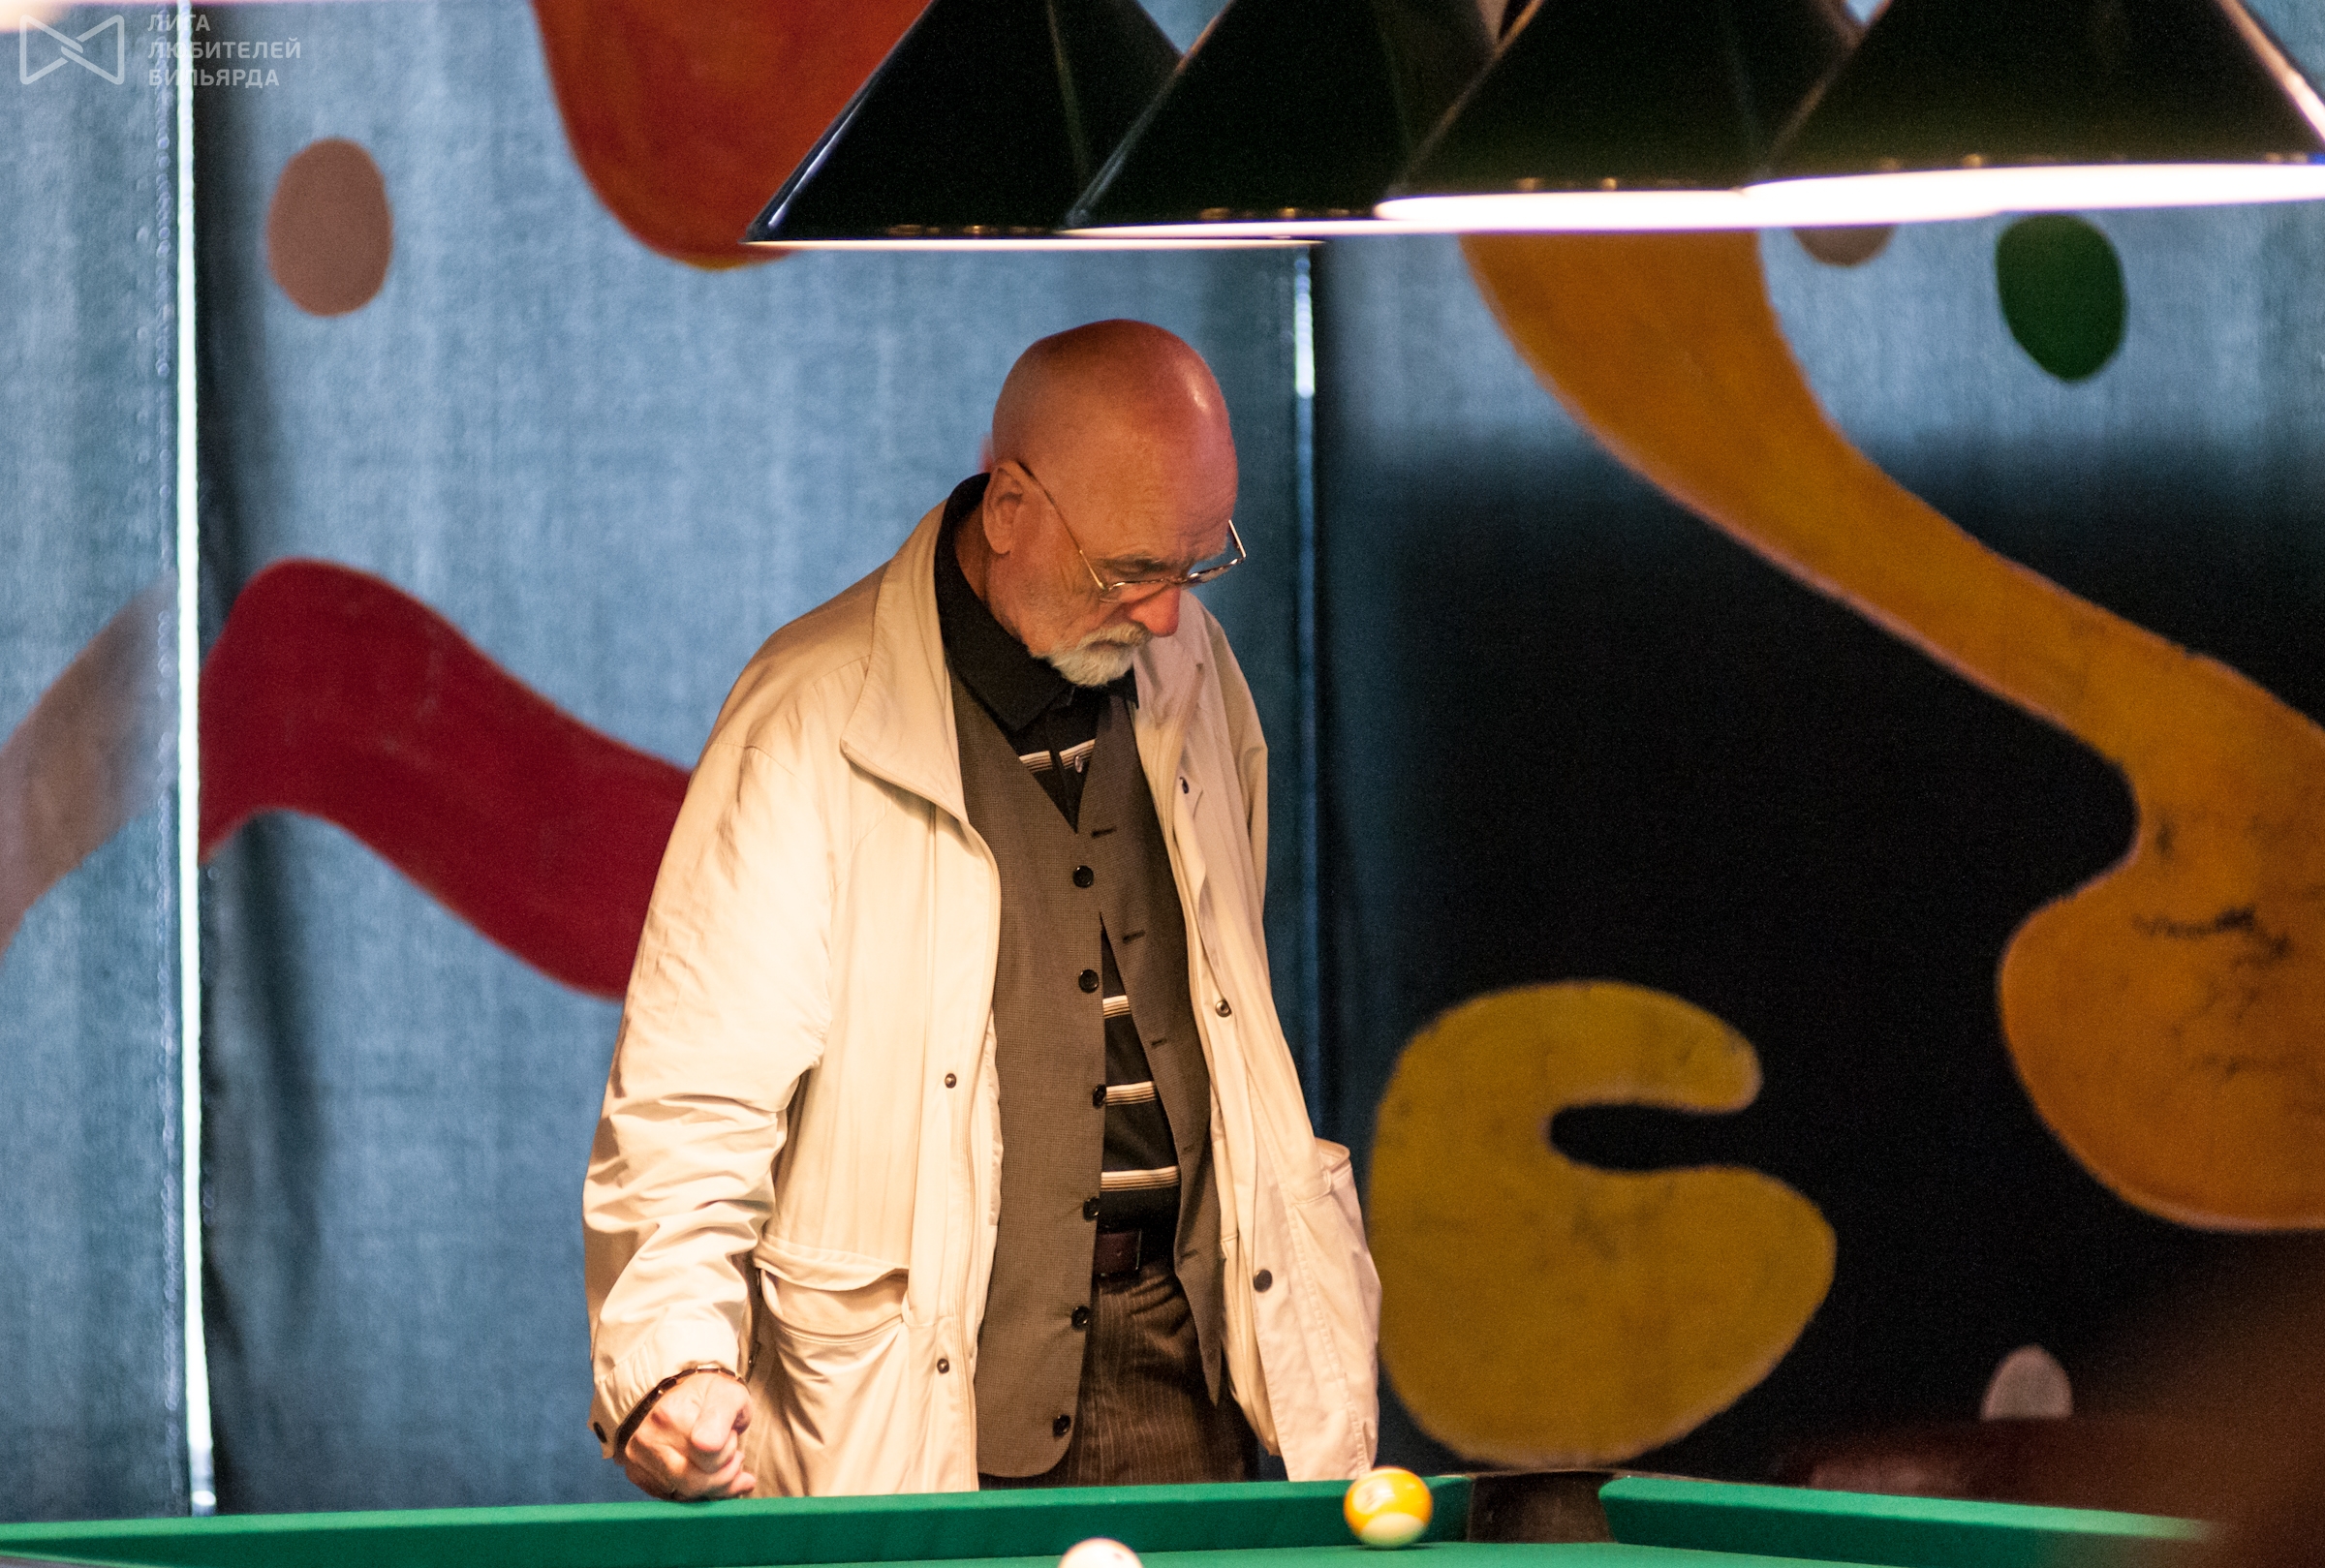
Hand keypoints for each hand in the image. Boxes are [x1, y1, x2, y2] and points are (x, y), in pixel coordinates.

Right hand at [622, 1370, 754, 1499]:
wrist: (671, 1395)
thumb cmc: (706, 1397)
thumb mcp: (726, 1394)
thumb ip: (722, 1415)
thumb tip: (708, 1446)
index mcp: (672, 1414)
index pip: (710, 1455)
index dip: (729, 1451)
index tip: (731, 1437)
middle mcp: (649, 1437)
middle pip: (694, 1481)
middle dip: (723, 1475)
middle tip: (732, 1457)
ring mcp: (638, 1458)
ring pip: (683, 1494)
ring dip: (711, 1485)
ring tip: (718, 1464)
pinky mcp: (636, 1475)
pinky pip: (672, 1497)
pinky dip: (694, 1493)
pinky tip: (703, 1474)